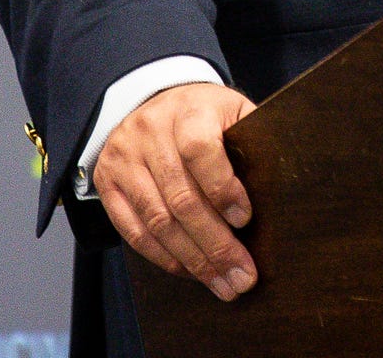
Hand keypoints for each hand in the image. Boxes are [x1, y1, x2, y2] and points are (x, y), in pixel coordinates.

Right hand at [92, 82, 260, 300]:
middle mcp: (150, 132)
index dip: (223, 188)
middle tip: (241, 275)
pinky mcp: (107, 183)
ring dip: (193, 260)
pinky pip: (134, 232)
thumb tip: (274, 191)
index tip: (245, 219)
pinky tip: (190, 271)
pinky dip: (164, 257)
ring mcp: (124, 158)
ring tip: (222, 283)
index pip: (200, 149)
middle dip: (215, 244)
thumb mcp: (232, 112)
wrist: (153, 100)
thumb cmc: (205, 115)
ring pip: (157, 221)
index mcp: (188, 110)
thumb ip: (250, 143)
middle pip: (180, 197)